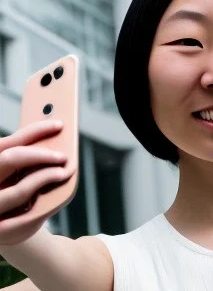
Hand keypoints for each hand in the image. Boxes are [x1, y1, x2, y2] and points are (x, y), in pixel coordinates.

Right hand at [0, 121, 73, 245]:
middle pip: (9, 159)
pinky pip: (25, 217)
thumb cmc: (18, 192)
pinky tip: (55, 194)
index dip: (34, 131)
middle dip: (41, 154)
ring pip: (20, 190)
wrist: (11, 231)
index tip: (60, 125)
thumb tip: (60, 138)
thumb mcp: (21, 173)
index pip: (6, 143)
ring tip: (63, 172)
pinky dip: (45, 204)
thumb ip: (31, 159)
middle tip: (63, 155)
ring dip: (46, 178)